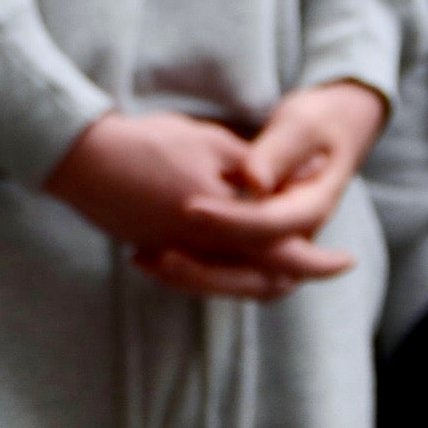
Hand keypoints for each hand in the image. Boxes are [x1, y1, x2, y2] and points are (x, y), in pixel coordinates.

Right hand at [45, 83, 386, 301]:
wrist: (83, 160)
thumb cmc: (151, 145)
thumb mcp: (213, 146)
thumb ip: (255, 171)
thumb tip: (291, 185)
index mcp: (222, 225)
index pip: (283, 254)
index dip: (317, 261)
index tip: (344, 261)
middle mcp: (201, 253)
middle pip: (261, 280)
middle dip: (297, 274)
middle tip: (327, 264)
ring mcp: (176, 258)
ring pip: (232, 281)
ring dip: (264, 273)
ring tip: (289, 260)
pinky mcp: (156, 253)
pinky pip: (203, 273)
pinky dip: (228, 268)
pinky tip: (238, 253)